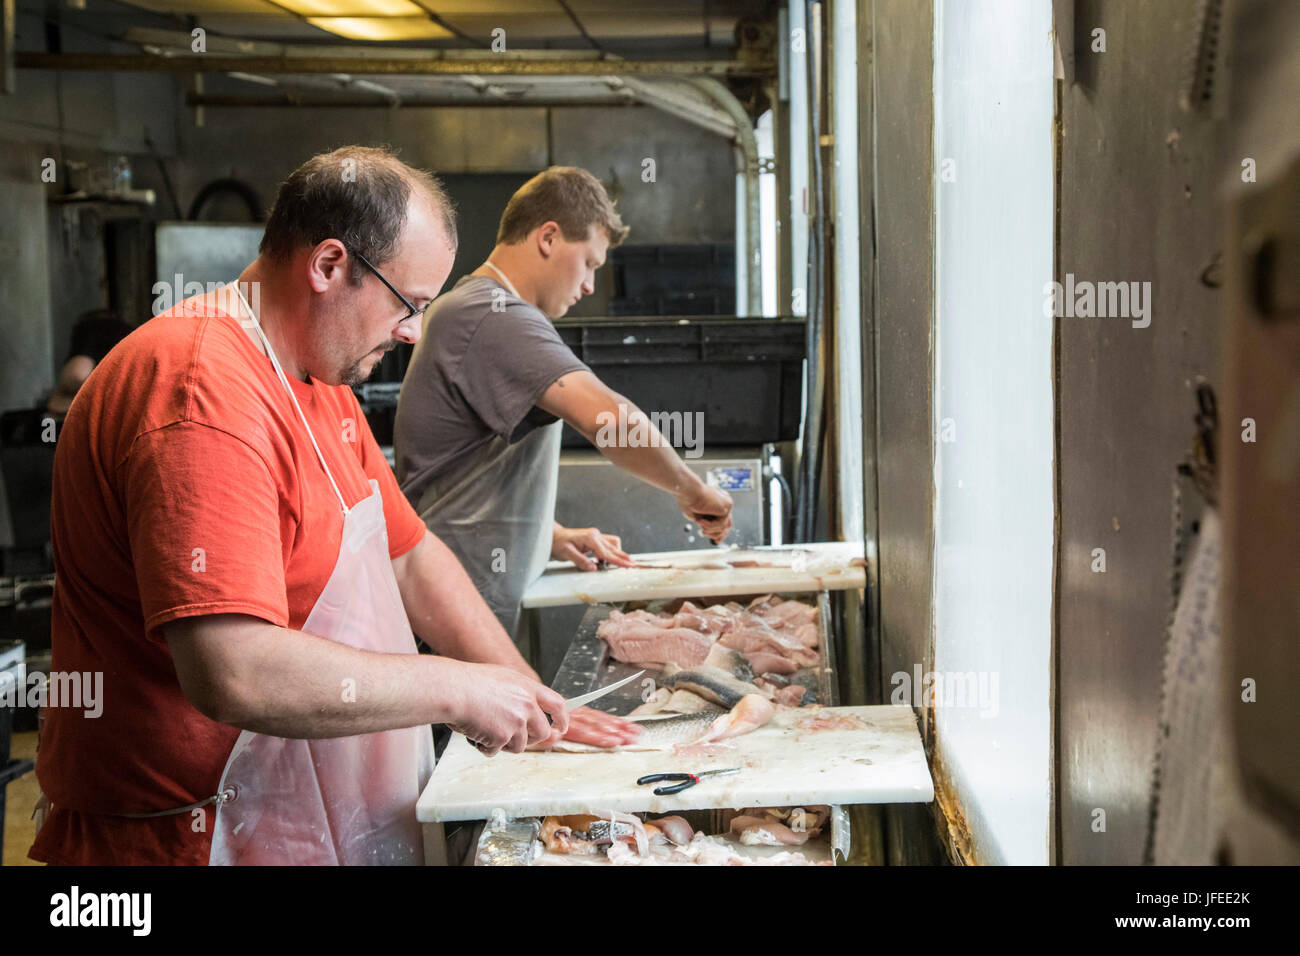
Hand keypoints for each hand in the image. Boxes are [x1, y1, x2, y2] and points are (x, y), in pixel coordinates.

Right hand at [447, 663, 567, 755]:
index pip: (557, 704)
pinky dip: (486, 747)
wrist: (453, 690)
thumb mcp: (503, 678)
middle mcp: (527, 705)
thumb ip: (519, 693)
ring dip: (504, 743)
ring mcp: (516, 722)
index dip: (562, 718)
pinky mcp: (503, 737)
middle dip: (530, 738)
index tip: (561, 727)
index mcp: (528, 687)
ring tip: (486, 730)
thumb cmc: (469, 682)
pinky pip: (498, 751)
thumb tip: (526, 708)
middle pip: (542, 732)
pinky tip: (476, 734)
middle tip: (513, 736)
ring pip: (520, 745)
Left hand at [531, 706, 642, 749]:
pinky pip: (598, 715)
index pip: (583, 729)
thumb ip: (544, 734)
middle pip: (596, 723)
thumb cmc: (530, 712)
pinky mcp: (580, 711)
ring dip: (618, 726)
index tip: (613, 740)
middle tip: (630, 738)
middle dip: (615, 732)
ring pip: (600, 719)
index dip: (599, 735)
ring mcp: (578, 712)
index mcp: (562, 720)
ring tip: (634, 732)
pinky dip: (612, 719)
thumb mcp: (533, 725)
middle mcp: (573, 715)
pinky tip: (624, 724)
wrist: (525, 692)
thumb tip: (556, 737)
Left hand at [552, 525, 634, 571]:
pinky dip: (611, 552)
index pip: (607, 552)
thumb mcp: (566, 554)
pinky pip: (607, 545)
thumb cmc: (558, 543)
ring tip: (623, 564)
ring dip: (617, 554)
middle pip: (614, 548)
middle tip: (633, 565)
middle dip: (623, 557)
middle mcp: (595, 535)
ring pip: (613, 544)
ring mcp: (596, 535)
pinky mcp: (594, 538)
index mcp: (590, 538)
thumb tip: (594, 568)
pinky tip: (608, 561)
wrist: (553, 536)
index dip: (618, 560)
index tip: (628, 565)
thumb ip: (581, 561)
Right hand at [677, 483, 733, 543]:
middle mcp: (724, 503)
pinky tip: (701, 520)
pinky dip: (709, 525)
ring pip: (723, 527)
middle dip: (718, 534)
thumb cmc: (688, 500)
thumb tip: (714, 537)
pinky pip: (721, 524)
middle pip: (727, 525)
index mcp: (717, 503)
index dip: (721, 533)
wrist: (687, 490)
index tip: (716, 541)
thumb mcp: (697, 517)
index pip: (724, 521)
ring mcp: (726, 504)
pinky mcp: (726, 506)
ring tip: (700, 524)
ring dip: (710, 529)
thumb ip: (706, 525)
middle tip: (709, 537)